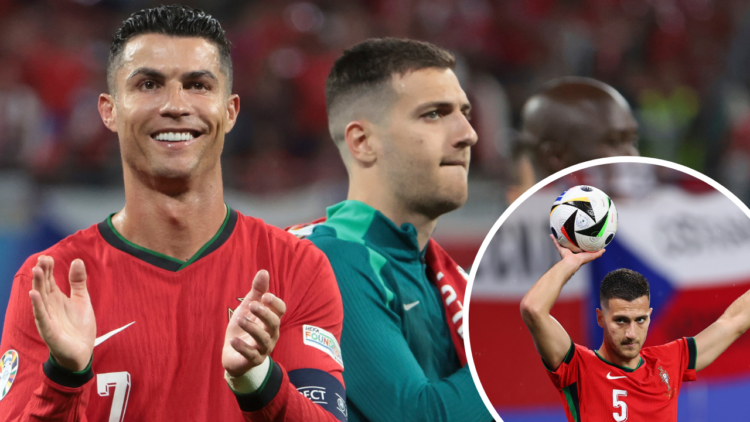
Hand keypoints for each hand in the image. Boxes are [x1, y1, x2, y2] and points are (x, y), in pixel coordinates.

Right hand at [29, 256, 95, 371]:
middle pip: (43, 288)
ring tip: (36, 271)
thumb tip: (77, 260)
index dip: (48, 269)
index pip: (49, 281)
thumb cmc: (79, 327)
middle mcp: (49, 307)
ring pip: (40, 299)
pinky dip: (38, 305)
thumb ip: (78, 282)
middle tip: (41, 260)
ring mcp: (48, 319)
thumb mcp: (82, 300)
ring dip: (38, 285)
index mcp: (57, 299)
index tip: (47, 257)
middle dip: (42, 274)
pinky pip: (42, 316)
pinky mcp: (49, 331)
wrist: (83, 352)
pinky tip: (34, 295)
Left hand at [222, 270, 286, 376]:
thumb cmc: (244, 327)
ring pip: (263, 338)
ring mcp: (263, 348)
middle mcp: (271, 334)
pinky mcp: (253, 360)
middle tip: (252, 305)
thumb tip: (264, 271)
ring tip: (239, 319)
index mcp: (271, 319)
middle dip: (264, 314)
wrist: (232, 353)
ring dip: (252, 328)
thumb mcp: (248, 307)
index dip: (275, 303)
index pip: (281, 310)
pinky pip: (251, 354)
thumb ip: (257, 291)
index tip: (266, 296)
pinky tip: (233, 340)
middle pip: (274, 323)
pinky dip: (242, 347)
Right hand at [550, 234, 604, 267]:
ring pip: (563, 242)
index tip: (581, 237)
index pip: (580, 246)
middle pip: (571, 243)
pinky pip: (556, 243)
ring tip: (560, 231)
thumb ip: (598, 253)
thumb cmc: (581, 260)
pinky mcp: (560, 249)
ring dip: (561, 237)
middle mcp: (571, 250)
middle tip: (570, 232)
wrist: (572, 262)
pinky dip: (554, 239)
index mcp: (578, 252)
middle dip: (570, 239)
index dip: (581, 242)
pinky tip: (552, 234)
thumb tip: (604, 249)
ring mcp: (565, 249)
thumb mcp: (592, 256)